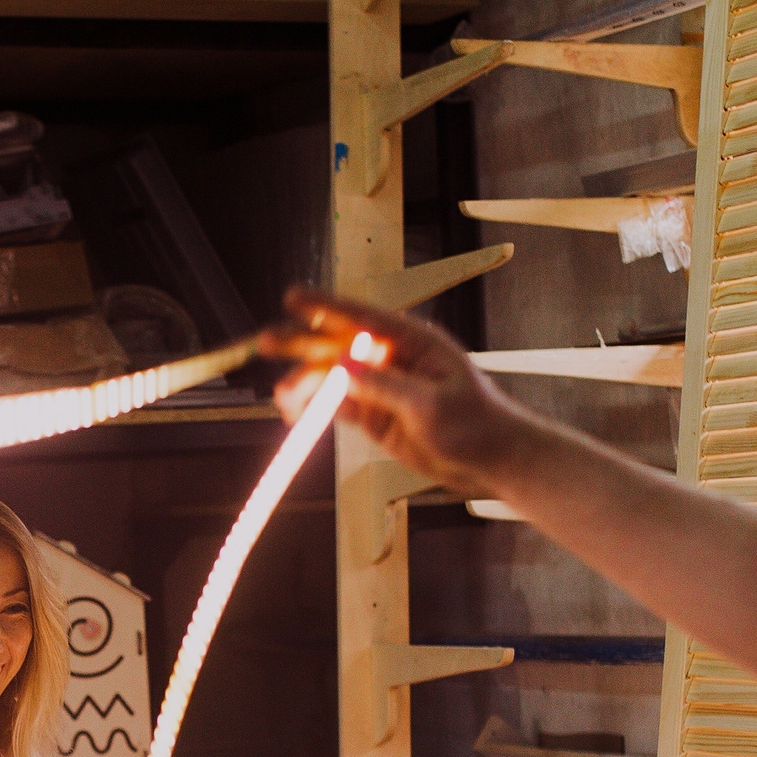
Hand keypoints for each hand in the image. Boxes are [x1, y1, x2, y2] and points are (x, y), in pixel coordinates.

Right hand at [257, 288, 530, 493]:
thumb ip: (384, 385)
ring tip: (280, 397)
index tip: (293, 297)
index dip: (325, 307)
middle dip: (302, 343)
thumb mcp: (429, 404)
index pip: (362, 318)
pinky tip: (294, 412)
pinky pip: (338, 407)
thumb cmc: (474, 424)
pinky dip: (315, 409)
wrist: (490, 459)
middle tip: (266, 340)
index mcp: (412, 341)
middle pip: (339, 345)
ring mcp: (382, 387)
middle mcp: (392, 358)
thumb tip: (343, 368)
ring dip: (305, 385)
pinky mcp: (376, 415)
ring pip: (333, 379)